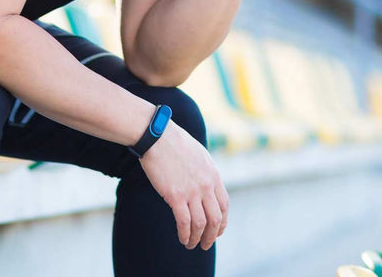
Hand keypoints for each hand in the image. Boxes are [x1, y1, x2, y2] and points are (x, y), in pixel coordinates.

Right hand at [139, 121, 229, 249]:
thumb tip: (205, 186)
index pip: (224, 205)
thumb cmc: (175, 143)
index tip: (217, 231)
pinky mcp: (175, 196)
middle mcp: (206, 185)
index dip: (222, 222)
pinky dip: (185, 234)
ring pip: (200, 224)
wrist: (157, 137)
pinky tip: (183, 239)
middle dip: (212, 235)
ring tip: (192, 245)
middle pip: (215, 218)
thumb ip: (205, 173)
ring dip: (197, 238)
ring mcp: (192, 191)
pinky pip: (184, 222)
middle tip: (206, 244)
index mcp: (214, 175)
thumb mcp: (199, 156)